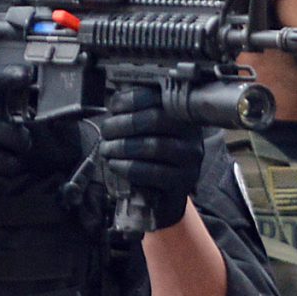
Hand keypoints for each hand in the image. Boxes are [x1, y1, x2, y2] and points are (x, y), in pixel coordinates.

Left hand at [95, 84, 202, 232]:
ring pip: (155, 146)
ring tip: (107, 149)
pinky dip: (129, 168)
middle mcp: (191, 134)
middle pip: (156, 119)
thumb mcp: (146, 133)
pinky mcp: (183, 182)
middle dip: (122, 124)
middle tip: (105, 131)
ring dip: (122, 147)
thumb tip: (115, 100)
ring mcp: (190, 159)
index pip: (159, 97)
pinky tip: (115, 165)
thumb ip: (135, 114)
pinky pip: (154, 173)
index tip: (113, 107)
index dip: (131, 99)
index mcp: (181, 115)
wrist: (164, 198)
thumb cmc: (151, 160)